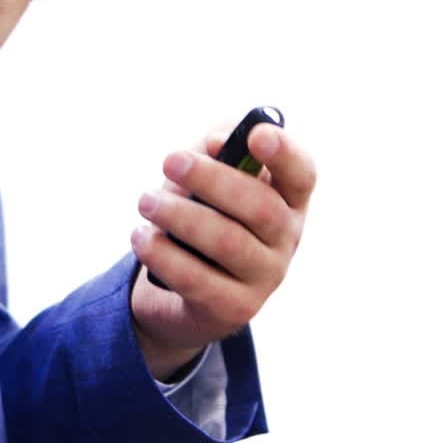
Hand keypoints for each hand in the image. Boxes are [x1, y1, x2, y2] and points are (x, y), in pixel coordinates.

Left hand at [128, 123, 315, 380]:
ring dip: (180, 216)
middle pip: (261, 207)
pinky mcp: (235, 309)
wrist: (179, 282)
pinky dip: (164, 255)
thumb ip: (216, 147)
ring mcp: (265, 277)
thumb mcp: (207, 171)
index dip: (285, 152)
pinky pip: (198, 281)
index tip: (257, 134)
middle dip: (211, 178)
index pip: (301, 172)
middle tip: (168, 161)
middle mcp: (285, 238)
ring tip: (146, 201)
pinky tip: (141, 237)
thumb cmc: (201, 209)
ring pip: (228, 242)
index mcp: (286, 197)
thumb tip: (218, 143)